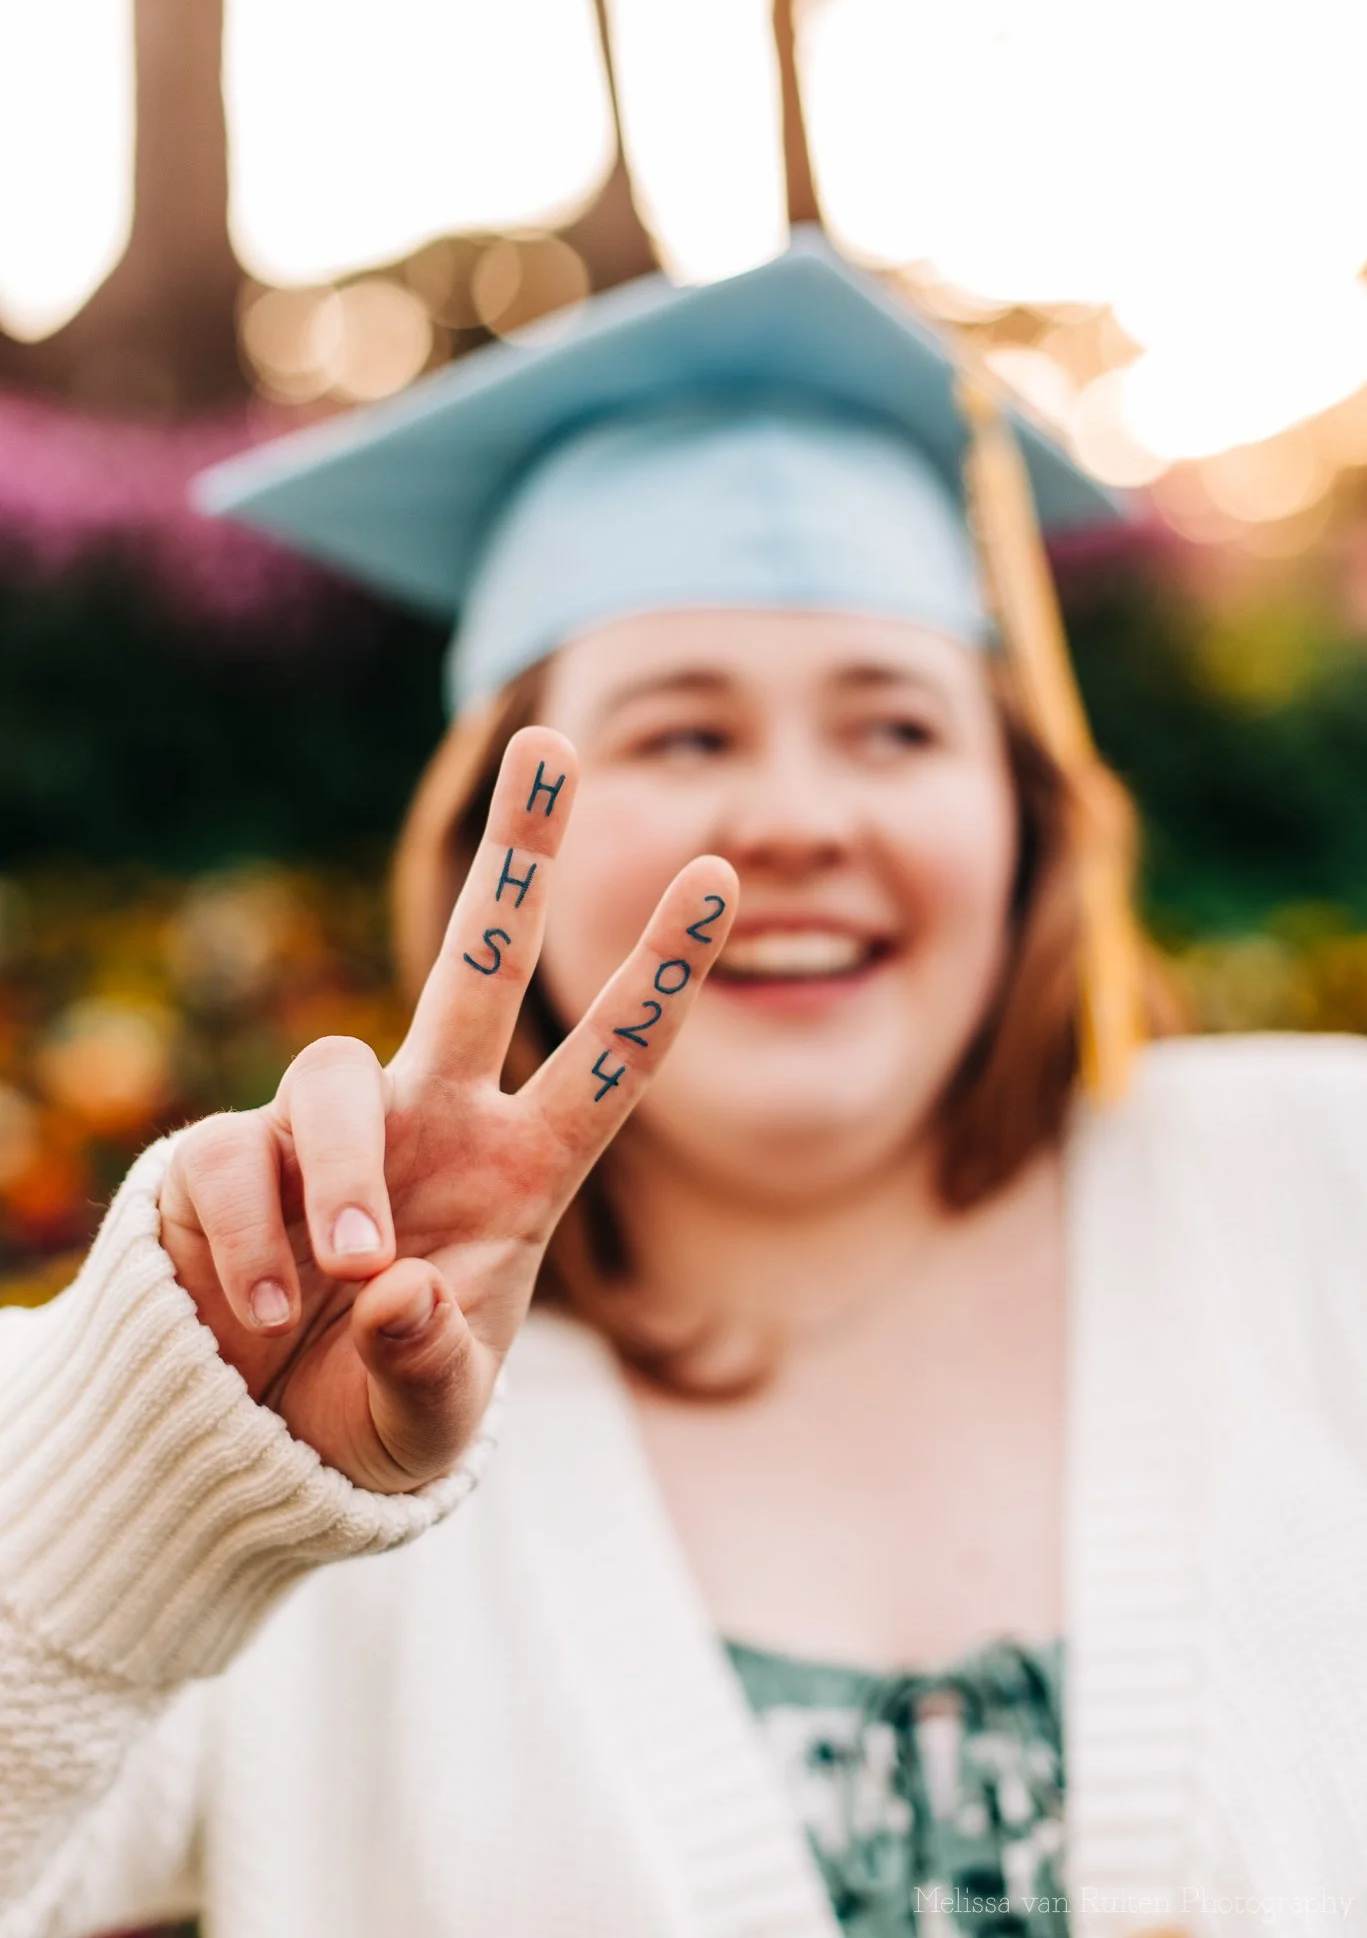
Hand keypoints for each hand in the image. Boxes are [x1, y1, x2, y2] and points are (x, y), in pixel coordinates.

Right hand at [159, 726, 736, 1491]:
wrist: (246, 1452)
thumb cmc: (369, 1419)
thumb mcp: (429, 1421)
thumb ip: (434, 1368)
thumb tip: (400, 1289)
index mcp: (520, 1176)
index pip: (608, 1065)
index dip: (663, 977)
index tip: (723, 873)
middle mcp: (433, 1126)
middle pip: (480, 961)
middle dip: (517, 852)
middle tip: (550, 738)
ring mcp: (328, 1136)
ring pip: (331, 1071)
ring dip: (344, 1173)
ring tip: (355, 1275)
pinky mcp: (223, 1159)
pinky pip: (231, 1162)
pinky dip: (251, 1240)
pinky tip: (264, 1311)